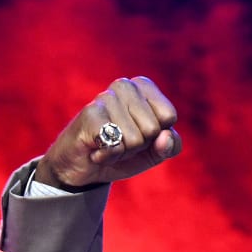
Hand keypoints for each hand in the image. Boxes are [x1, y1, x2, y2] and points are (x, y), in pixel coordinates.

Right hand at [35, 76, 181, 189]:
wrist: (82, 166)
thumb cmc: (121, 152)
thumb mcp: (153, 152)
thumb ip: (170, 145)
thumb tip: (165, 137)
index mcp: (143, 87)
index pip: (169, 116)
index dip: (157, 136)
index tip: (139, 134)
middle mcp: (124, 85)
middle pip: (153, 129)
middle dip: (139, 146)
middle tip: (120, 142)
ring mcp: (105, 98)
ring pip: (135, 140)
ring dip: (123, 152)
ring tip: (108, 144)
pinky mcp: (90, 114)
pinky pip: (116, 146)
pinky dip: (108, 156)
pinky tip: (96, 149)